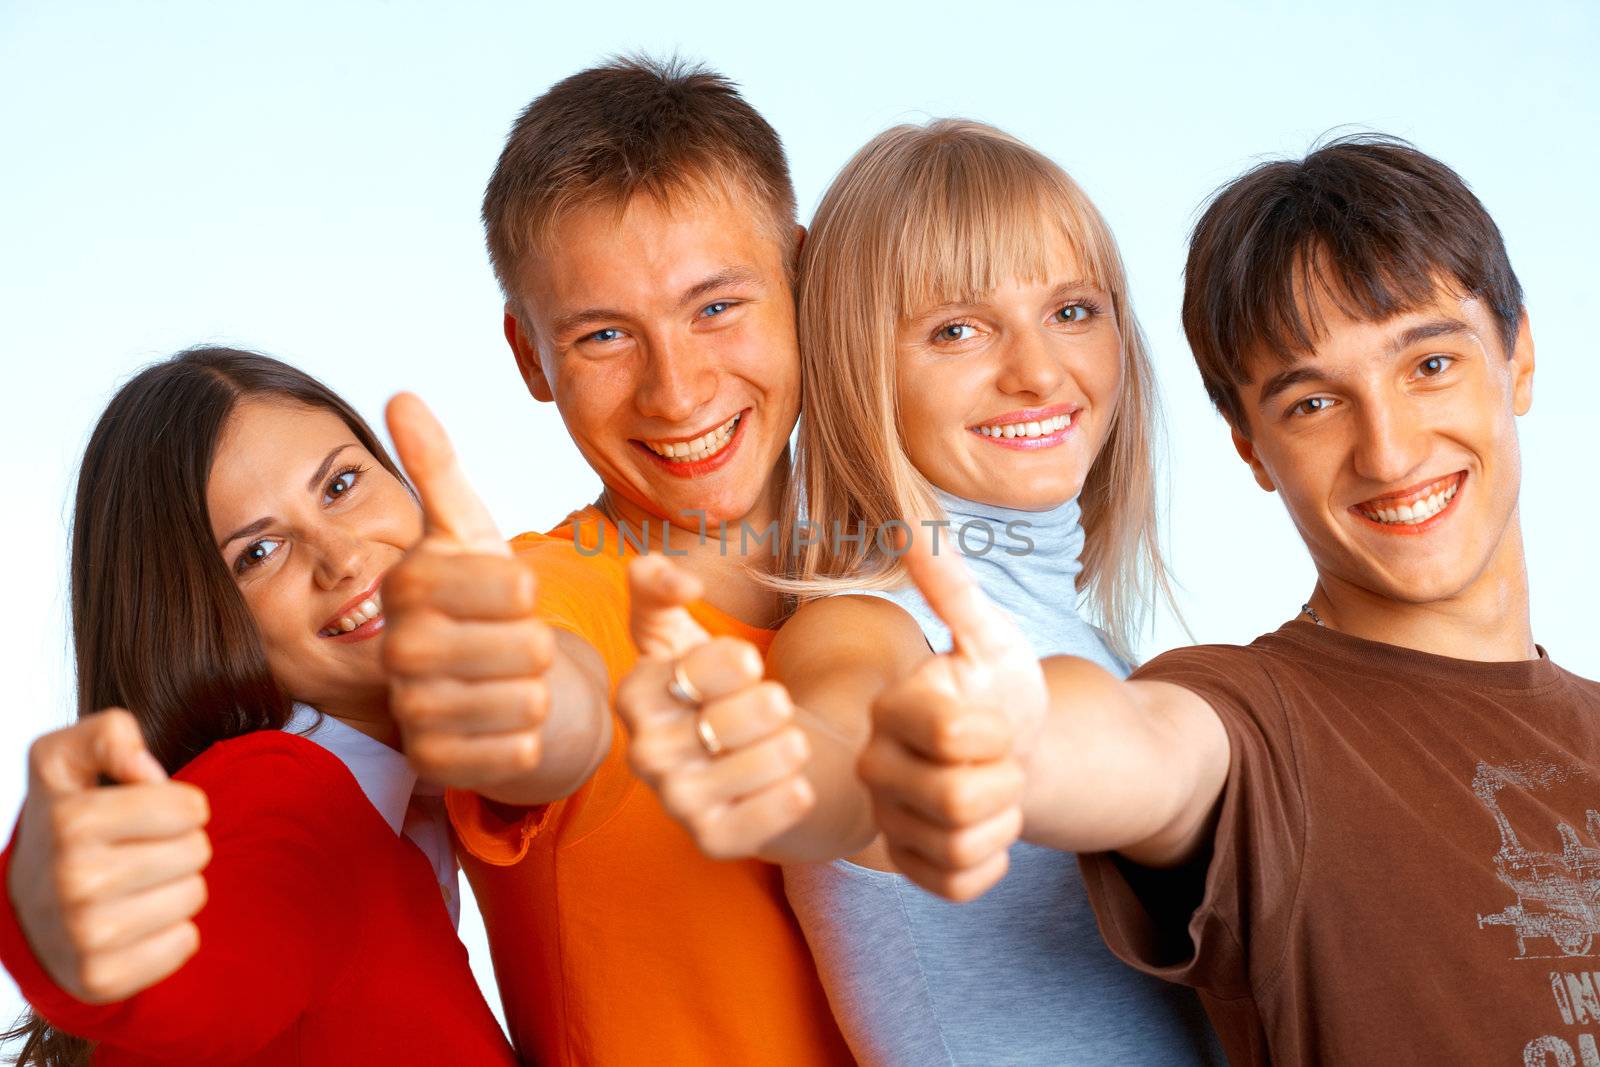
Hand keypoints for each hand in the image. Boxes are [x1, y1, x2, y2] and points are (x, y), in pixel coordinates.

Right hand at [7, 709, 210, 1002]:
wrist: (28, 907)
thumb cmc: (68, 818)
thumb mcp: (68, 758)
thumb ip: (108, 734)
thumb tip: (147, 771)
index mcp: (70, 821)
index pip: (190, 808)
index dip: (179, 805)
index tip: (144, 813)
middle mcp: (71, 881)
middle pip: (197, 851)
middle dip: (179, 844)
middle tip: (138, 850)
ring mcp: (84, 936)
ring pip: (195, 896)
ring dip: (176, 886)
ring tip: (134, 885)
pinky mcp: (101, 979)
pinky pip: (185, 943)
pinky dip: (171, 931)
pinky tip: (134, 922)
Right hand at [382, 393, 554, 789]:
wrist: (488, 682)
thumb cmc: (483, 599)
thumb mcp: (470, 530)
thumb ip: (437, 466)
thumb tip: (400, 394)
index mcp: (408, 583)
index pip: (513, 587)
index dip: (532, 593)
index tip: (514, 593)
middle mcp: (396, 649)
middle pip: (525, 647)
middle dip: (539, 644)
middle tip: (515, 642)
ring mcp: (410, 711)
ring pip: (525, 699)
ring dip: (537, 689)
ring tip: (512, 679)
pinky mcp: (433, 764)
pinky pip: (516, 752)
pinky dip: (529, 736)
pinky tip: (508, 721)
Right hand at [616, 555, 812, 858]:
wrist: (753, 753)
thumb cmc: (714, 684)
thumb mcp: (678, 629)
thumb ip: (657, 586)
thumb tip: (680, 580)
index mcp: (634, 696)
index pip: (700, 669)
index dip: (737, 662)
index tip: (749, 664)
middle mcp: (644, 754)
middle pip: (732, 718)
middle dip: (770, 704)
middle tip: (776, 705)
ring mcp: (676, 803)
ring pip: (758, 765)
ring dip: (788, 746)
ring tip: (790, 740)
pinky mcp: (712, 841)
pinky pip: (767, 816)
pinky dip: (792, 795)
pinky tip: (795, 781)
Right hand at [858, 525, 1046, 901]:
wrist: (1018, 747)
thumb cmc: (998, 689)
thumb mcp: (988, 636)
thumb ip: (952, 589)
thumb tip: (913, 525)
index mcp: (888, 708)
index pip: (952, 733)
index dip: (995, 731)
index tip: (993, 717)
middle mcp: (873, 767)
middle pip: (958, 799)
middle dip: (1006, 781)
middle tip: (999, 760)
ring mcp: (888, 821)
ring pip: (962, 845)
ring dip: (1003, 819)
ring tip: (993, 791)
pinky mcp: (911, 868)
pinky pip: (959, 884)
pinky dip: (994, 863)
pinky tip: (988, 831)